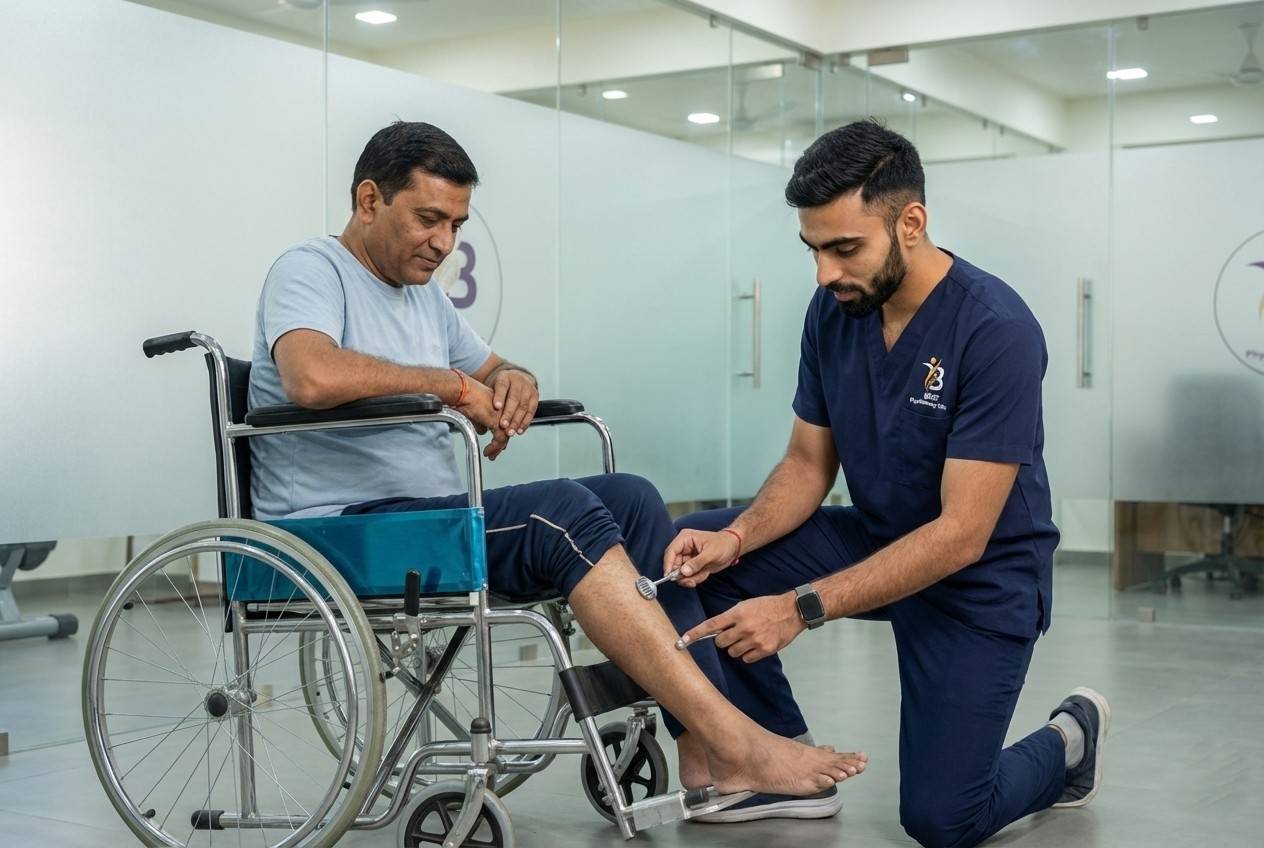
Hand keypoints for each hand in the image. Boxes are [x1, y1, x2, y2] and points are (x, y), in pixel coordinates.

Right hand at [455, 380, 512, 460]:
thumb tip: (483, 431)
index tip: (497, 446)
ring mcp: (502, 416)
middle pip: (506, 431)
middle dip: (500, 445)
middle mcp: (504, 411)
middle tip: (495, 453)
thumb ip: (481, 422)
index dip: (500, 437)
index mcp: (500, 406)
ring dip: (497, 448)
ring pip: (504, 437)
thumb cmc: (466, 397)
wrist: (464, 392)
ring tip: (490, 454)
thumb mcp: (475, 413)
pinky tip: (487, 451)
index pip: (504, 425)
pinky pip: (499, 439)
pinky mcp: (497, 422)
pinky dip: (494, 448)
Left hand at [489, 368, 538, 435]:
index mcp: (505, 377)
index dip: (499, 397)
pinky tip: (519, 430)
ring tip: (510, 432)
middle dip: (509, 413)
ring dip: (516, 421)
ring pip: (523, 406)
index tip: (496, 407)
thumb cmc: (502, 387)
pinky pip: (531, 411)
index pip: (502, 386)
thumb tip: (475, 416)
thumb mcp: (493, 387)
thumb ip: (487, 399)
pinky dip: (525, 422)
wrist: (518, 378)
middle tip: (503, 425)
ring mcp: (528, 388)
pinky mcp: (535, 397)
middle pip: (514, 398)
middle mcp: (518, 381)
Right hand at [663, 528, 741, 588]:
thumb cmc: (724, 544)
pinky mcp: (692, 565)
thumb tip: (683, 572)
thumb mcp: (711, 553)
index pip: (671, 551)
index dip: (668, 564)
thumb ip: (696, 563)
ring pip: (681, 572)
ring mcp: (688, 557)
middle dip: (681, 575)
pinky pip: (689, 576)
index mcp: (685, 539)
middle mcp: (684, 548)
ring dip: (690, 578)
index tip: (669, 576)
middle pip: (674, 564)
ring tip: (701, 575)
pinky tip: (704, 573)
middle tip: (690, 581)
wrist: (734, 548)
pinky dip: (696, 578)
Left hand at [680, 593, 805, 662]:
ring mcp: (754, 640)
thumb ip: (730, 617)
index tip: (682, 640)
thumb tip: (715, 629)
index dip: (695, 633)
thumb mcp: (746, 606)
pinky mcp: (764, 650)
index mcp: (737, 613)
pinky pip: (746, 659)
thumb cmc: (767, 606)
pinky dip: (748, 654)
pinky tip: (755, 645)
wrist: (791, 611)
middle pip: (720, 643)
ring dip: (736, 647)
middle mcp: (744, 627)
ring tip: (747, 638)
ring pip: (732, 652)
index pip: (711, 625)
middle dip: (724, 640)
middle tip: (734, 634)